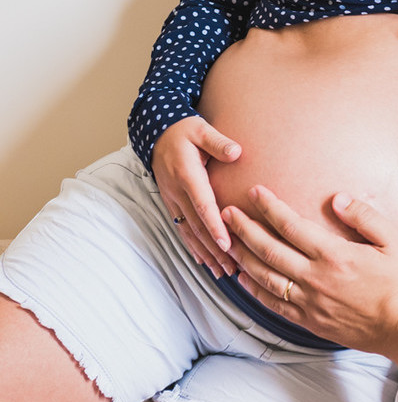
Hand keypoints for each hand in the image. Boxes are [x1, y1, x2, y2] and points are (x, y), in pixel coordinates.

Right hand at [152, 116, 241, 277]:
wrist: (157, 134)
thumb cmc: (184, 130)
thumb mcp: (201, 129)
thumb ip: (218, 141)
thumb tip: (236, 151)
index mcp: (187, 174)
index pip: (203, 204)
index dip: (215, 225)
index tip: (227, 244)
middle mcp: (177, 191)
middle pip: (198, 225)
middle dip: (215, 249)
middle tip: (232, 268)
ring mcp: (172, 199)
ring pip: (189, 231)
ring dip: (206, 253)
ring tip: (222, 272)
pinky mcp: (171, 203)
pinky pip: (182, 229)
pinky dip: (193, 247)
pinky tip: (204, 261)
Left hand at [222, 188, 397, 356]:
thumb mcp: (394, 241)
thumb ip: (365, 216)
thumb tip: (338, 199)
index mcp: (334, 255)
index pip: (291, 225)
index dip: (269, 207)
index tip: (255, 192)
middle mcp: (315, 278)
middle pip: (268, 250)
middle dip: (244, 228)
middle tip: (227, 213)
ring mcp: (308, 302)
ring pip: (264, 277)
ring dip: (242, 257)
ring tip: (228, 241)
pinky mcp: (308, 321)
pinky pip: (272, 304)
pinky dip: (253, 290)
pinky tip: (243, 278)